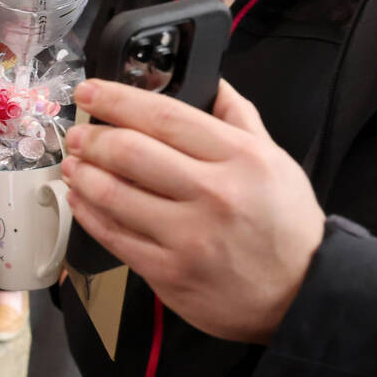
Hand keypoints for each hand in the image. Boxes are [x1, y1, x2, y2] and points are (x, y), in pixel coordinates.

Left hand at [61, 79, 324, 344]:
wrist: (303, 295)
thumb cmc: (286, 225)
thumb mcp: (275, 160)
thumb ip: (239, 117)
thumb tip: (212, 80)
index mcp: (239, 157)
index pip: (164, 116)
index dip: (117, 99)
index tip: (89, 92)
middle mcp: (212, 194)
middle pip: (130, 151)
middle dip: (92, 137)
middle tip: (78, 133)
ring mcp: (188, 237)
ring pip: (113, 194)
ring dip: (82, 174)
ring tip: (73, 163)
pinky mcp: (169, 272)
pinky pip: (114, 236)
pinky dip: (88, 214)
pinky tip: (81, 200)